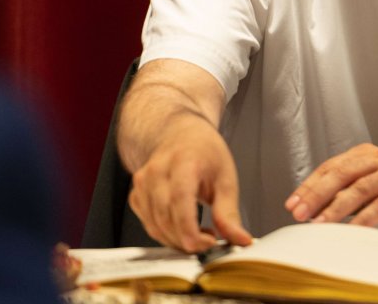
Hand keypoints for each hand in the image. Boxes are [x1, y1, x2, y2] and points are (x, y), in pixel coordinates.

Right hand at [128, 115, 253, 251]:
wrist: (180, 135)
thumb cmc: (205, 153)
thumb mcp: (225, 178)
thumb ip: (229, 212)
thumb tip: (241, 240)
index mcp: (183, 162)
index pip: (179, 202)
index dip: (191, 230)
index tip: (209, 243)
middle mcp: (157, 171)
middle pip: (166, 219)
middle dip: (188, 240)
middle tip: (210, 241)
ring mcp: (142, 183)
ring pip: (155, 226)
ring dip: (177, 240)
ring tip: (199, 233)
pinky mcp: (136, 195)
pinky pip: (148, 224)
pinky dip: (166, 234)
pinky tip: (182, 228)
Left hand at [284, 143, 377, 229]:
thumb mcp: (377, 186)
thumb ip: (351, 192)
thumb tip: (317, 208)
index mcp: (369, 154)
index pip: (332, 166)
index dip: (310, 184)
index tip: (292, 203)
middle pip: (343, 172)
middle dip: (317, 193)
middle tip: (299, 212)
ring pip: (361, 187)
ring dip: (337, 206)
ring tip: (320, 223)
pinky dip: (366, 217)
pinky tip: (353, 229)